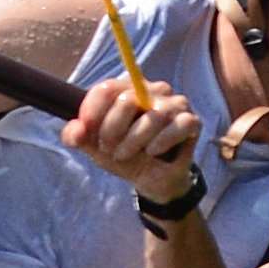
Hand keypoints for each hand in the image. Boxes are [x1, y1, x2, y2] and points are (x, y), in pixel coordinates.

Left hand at [62, 70, 200, 203]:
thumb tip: (76, 130)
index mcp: (128, 89)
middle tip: (108, 148)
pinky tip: (152, 152)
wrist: (152, 179)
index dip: (92, 111)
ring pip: (153, 116)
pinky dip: (163, 141)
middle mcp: (153, 90)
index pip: (107, 89)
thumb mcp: (95, 148)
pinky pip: (180, 125)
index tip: (86, 130)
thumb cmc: (124, 154)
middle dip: (112, 130)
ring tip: (125, 155)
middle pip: (128, 101)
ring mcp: (175, 104)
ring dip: (134, 141)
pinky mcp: (192, 121)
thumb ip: (79, 137)